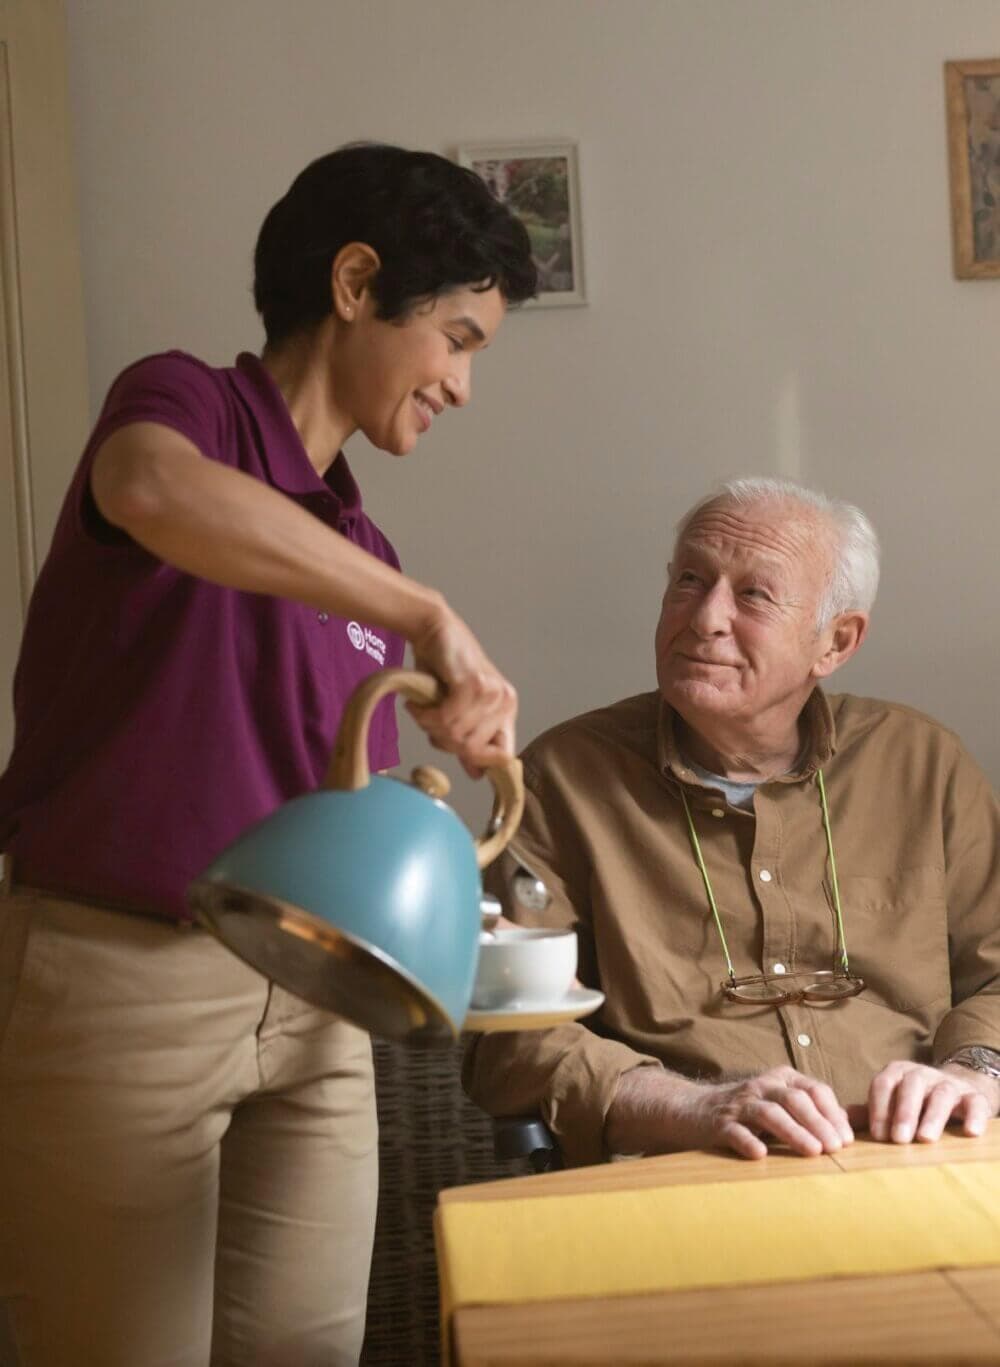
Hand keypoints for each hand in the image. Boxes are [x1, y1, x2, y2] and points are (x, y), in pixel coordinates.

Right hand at [407, 600, 516, 775]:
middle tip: (429, 720)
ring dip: (430, 726)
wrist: (434, 631)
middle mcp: (505, 702)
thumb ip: (469, 739)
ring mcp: (491, 693)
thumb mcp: (458, 709)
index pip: (503, 756)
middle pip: (471, 750)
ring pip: (456, 736)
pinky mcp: (472, 684)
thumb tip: (477, 774)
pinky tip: (417, 704)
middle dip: (444, 741)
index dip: (480, 762)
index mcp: (506, 710)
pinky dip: (425, 715)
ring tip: (423, 708)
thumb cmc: (443, 669)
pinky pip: (446, 720)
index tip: (455, 752)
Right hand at [606, 1064, 853, 1160]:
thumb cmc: (746, 1112)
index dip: (832, 1113)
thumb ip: (817, 1110)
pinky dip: (748, 1141)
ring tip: (813, 1152)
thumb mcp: (781, 1103)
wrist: (692, 1109)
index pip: (813, 1090)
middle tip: (836, 1149)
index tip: (847, 1140)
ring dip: (793, 1132)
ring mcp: (738, 1104)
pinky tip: (761, 1155)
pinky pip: (735, 1130)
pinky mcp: (718, 1123)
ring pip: (769, 1113)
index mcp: (780, 1079)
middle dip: (818, 1123)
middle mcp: (761, 1086)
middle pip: (794, 1099)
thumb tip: (864, 1119)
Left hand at [858, 1060, 999, 1144]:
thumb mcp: (890, 1106)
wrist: (956, 1093)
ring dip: (933, 1116)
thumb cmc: (915, 1104)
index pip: (883, 1084)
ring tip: (926, 1139)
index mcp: (897, 1074)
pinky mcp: (973, 1097)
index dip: (879, 1108)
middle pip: (911, 1086)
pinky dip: (974, 1116)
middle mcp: (922, 1074)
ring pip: (941, 1094)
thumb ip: (867, 1113)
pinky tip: (970, 1132)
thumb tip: (839, 1119)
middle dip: (904, 1112)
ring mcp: (948, 1084)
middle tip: (899, 1139)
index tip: (878, 1136)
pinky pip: (974, 1102)